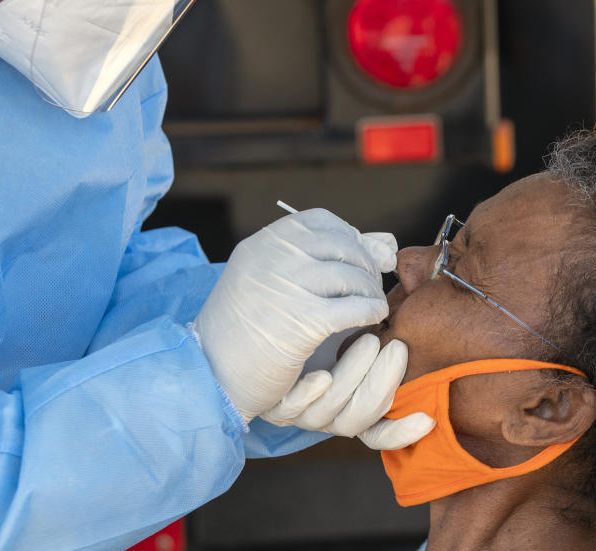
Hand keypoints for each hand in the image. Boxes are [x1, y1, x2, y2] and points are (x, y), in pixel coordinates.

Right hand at [194, 208, 396, 419]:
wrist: (210, 373)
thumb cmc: (242, 328)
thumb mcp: (269, 279)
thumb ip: (318, 258)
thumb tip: (385, 243)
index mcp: (264, 242)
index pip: (322, 222)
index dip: (348, 238)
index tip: (357, 260)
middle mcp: (275, 257)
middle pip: (343, 247)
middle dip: (365, 266)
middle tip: (371, 286)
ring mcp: (288, 287)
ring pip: (352, 277)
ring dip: (370, 291)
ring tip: (373, 305)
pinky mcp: (302, 322)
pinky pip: (354, 308)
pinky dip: (370, 311)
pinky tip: (373, 319)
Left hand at [261, 334, 434, 449]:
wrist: (262, 326)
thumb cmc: (316, 324)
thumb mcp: (354, 325)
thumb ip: (382, 323)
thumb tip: (414, 307)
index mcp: (349, 407)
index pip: (379, 432)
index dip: (402, 431)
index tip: (427, 418)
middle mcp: (327, 415)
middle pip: (360, 417)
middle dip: (384, 384)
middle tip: (396, 347)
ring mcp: (301, 411)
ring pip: (332, 410)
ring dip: (355, 378)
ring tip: (368, 341)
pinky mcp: (275, 401)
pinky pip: (293, 409)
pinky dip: (309, 395)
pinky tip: (320, 376)